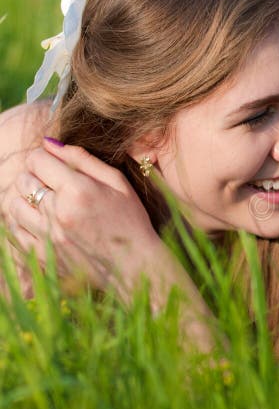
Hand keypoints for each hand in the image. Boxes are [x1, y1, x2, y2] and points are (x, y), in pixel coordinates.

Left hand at [6, 138, 161, 292]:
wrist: (135, 266)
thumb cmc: (131, 220)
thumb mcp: (118, 183)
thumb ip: (83, 159)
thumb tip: (49, 142)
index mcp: (79, 190)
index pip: (37, 159)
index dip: (43, 157)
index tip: (53, 163)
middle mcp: (58, 212)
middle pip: (23, 179)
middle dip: (34, 175)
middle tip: (51, 182)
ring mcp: (48, 235)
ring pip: (13, 204)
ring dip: (23, 197)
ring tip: (42, 199)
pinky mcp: (42, 255)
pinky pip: (13, 230)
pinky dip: (19, 220)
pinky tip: (36, 219)